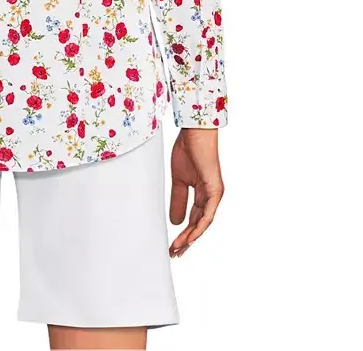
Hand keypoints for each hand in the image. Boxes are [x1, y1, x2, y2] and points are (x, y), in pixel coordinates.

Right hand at [169, 128, 223, 257]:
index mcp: (203, 194)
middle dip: (186, 240)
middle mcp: (211, 197)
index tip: (173, 245)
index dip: (184, 234)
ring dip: (191, 237)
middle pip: (199, 225)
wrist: (194, 133)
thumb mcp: (178, 180)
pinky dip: (199, 226)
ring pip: (204, 223)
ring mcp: (214, 194)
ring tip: (179, 248)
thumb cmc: (188, 151)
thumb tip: (175, 222)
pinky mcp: (214, 189)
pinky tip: (190, 236)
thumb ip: (178, 199)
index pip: (194, 219)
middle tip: (174, 253)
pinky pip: (208, 213)